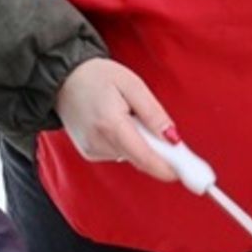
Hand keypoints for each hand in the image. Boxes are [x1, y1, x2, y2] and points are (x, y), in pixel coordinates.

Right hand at [53, 57, 177, 180]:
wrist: (62, 78)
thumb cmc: (97, 76)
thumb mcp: (132, 85)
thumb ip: (153, 113)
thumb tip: (173, 138)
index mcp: (111, 125)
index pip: (146, 157)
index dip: (169, 168)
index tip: (188, 174)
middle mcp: (99, 142)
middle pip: (141, 159)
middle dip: (160, 153)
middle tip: (171, 138)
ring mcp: (92, 150)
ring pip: (132, 157)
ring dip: (141, 143)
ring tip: (130, 117)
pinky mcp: (89, 153)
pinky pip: (119, 153)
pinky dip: (127, 143)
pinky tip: (117, 124)